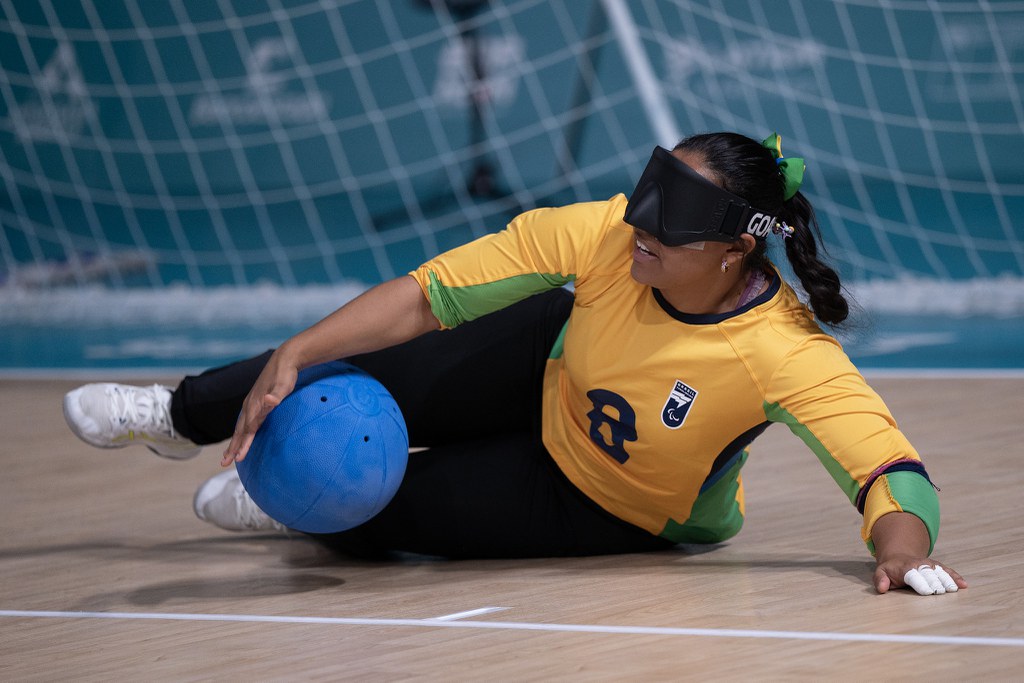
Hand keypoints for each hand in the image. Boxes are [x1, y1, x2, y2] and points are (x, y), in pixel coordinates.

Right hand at [221, 349, 298, 465]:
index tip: (237, 459)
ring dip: (235, 441)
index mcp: (256, 405)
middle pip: (240, 431)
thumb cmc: (286, 375)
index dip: (243, 444)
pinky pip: (246, 420)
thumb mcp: (284, 386)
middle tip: (224, 463)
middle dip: (233, 447)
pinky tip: (242, 435)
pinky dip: (241, 431)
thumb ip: (277, 395)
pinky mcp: (255, 401)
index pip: (249, 430)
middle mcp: (251, 405)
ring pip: (241, 426)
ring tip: (229, 454)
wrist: (284, 360)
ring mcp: (252, 403)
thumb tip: (270, 401)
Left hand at [874, 556, 966, 595]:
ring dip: (948, 580)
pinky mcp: (938, 566)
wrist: (899, 556)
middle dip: (935, 583)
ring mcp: (930, 565)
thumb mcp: (880, 572)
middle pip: (929, 574)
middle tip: (941, 592)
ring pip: (940, 572)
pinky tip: (964, 585)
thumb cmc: (890, 569)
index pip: (914, 576)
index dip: (921, 583)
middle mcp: (920, 565)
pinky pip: (948, 571)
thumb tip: (882, 589)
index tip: (928, 592)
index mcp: (906, 568)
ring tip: (954, 589)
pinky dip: (955, 577)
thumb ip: (880, 580)